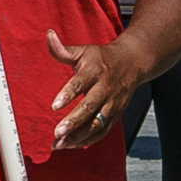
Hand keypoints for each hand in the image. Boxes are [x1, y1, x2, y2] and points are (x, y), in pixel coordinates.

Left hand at [42, 28, 145, 151]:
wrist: (132, 63)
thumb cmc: (101, 58)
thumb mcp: (83, 51)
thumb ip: (63, 49)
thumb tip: (48, 35)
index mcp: (95, 71)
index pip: (80, 83)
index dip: (68, 94)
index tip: (54, 106)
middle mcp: (105, 89)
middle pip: (89, 107)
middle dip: (73, 122)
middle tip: (57, 133)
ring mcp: (112, 104)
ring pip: (96, 124)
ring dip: (78, 136)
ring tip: (60, 144)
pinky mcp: (115, 115)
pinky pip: (102, 131)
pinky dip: (88, 140)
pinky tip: (72, 145)